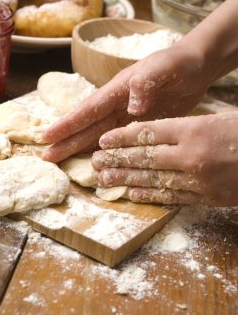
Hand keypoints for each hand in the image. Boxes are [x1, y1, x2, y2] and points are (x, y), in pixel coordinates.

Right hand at [42, 44, 207, 162]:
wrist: (196, 67)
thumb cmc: (179, 62)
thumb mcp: (165, 67)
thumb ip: (146, 83)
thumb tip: (133, 108)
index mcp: (119, 89)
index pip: (89, 109)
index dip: (68, 124)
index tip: (47, 136)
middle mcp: (118, 103)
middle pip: (88, 125)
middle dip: (67, 140)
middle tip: (46, 157)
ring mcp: (128, 115)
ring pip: (100, 134)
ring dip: (80, 147)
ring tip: (61, 161)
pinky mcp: (141, 123)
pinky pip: (120, 139)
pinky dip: (107, 150)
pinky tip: (97, 160)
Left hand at [92, 110, 237, 205]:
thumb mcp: (220, 118)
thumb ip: (189, 126)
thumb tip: (156, 132)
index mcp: (195, 129)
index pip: (149, 132)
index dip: (123, 137)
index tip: (103, 140)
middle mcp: (192, 155)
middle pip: (145, 157)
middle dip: (117, 159)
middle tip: (94, 163)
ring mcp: (198, 178)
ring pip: (153, 178)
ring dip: (126, 179)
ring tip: (104, 180)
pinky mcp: (207, 196)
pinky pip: (172, 195)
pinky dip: (151, 194)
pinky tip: (133, 193)